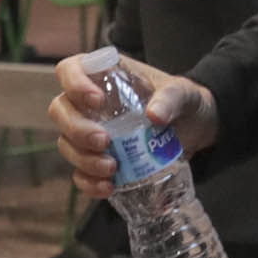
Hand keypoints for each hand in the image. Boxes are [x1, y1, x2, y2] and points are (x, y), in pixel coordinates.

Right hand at [48, 51, 218, 198]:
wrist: (196, 128)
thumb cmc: (184, 100)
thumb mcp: (183, 93)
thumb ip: (171, 98)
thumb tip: (154, 116)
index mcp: (105, 77)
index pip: (70, 69)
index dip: (74, 83)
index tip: (97, 100)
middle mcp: (90, 104)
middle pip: (60, 111)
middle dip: (77, 129)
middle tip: (104, 141)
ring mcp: (91, 132)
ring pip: (66, 144)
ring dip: (83, 159)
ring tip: (112, 168)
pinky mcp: (99, 159)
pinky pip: (80, 172)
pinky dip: (89, 182)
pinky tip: (108, 187)